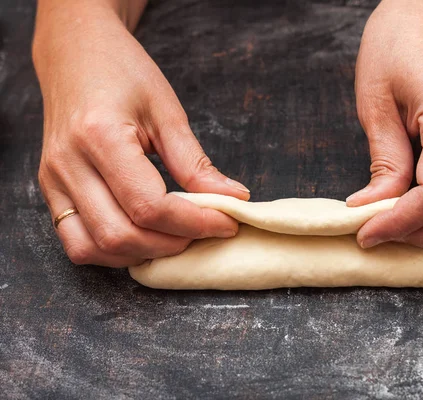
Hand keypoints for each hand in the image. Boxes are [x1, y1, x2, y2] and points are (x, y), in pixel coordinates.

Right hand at [34, 4, 249, 266]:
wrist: (75, 53)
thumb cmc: (122, 71)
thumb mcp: (167, 111)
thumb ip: (195, 163)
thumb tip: (233, 199)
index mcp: (100, 137)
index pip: (150, 206)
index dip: (195, 223)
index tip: (227, 222)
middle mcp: (68, 165)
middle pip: (121, 235)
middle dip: (172, 244)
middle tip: (204, 231)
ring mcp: (53, 181)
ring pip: (94, 249)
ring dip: (141, 254)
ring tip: (175, 237)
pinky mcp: (50, 190)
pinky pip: (77, 243)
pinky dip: (112, 252)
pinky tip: (142, 237)